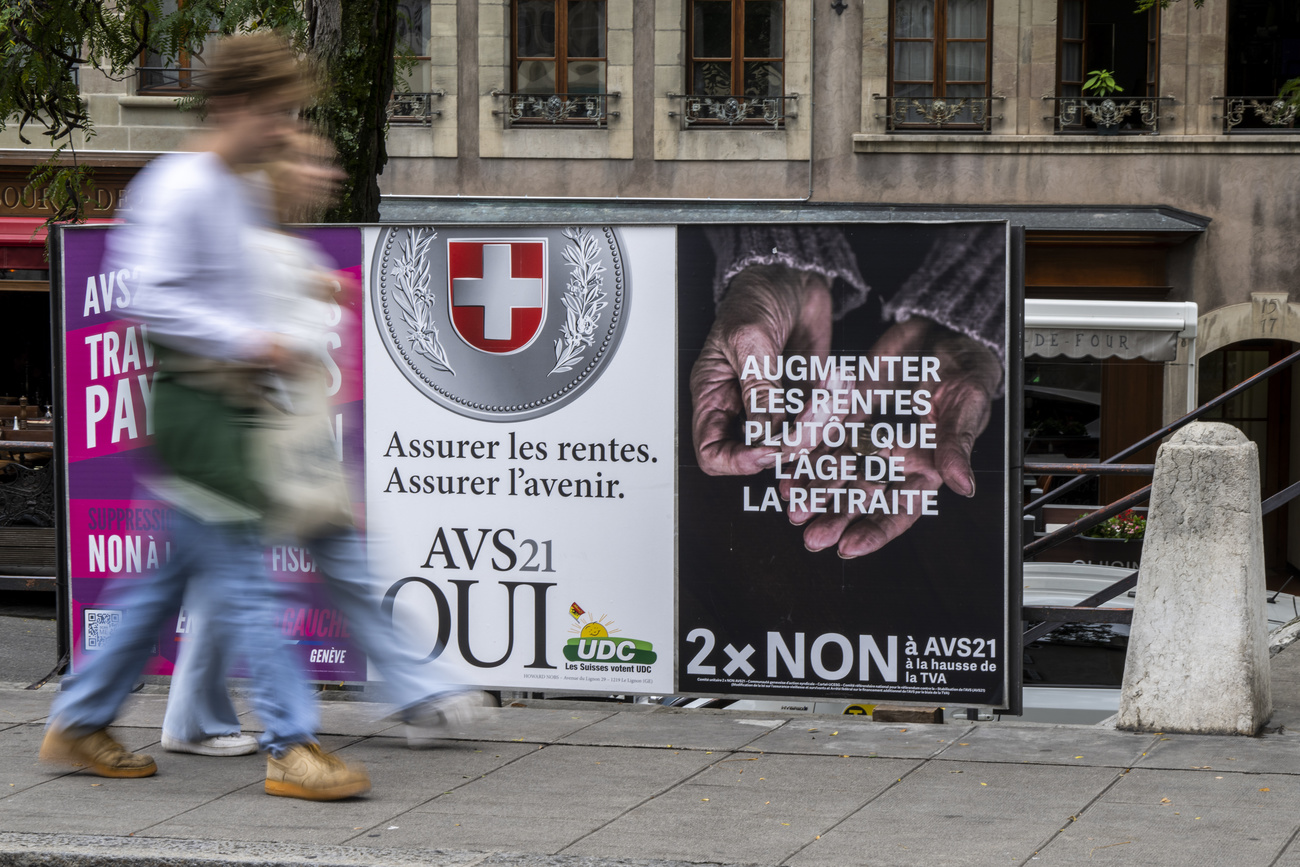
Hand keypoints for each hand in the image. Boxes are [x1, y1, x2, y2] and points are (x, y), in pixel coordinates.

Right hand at [689, 265, 831, 474]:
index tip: (768, 449)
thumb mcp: (750, 339)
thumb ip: (759, 388)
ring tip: (831, 391)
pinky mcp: (807, 400)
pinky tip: (839, 385)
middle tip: (814, 412)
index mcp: (715, 397)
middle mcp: (743, 409)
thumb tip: (764, 433)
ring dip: (820, 425)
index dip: (738, 461)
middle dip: (791, 443)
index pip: (714, 453)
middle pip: (761, 455)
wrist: (792, 277)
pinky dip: (835, 412)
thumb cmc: (755, 299)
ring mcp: (778, 407)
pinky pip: (822, 424)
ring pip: (798, 445)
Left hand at [788, 318, 1000, 557]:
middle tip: (811, 535)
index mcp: (928, 464)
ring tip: (793, 507)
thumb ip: (956, 445)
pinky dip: (808, 456)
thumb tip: (961, 485)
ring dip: (816, 491)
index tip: (849, 545)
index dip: (876, 529)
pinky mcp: (852, 418)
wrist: (941, 330)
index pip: (901, 506)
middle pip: (863, 495)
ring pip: (839, 472)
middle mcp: (895, 458)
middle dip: (837, 516)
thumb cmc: (966, 368)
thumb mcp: (966, 403)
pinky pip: (826, 441)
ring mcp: (871, 439)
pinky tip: (788, 471)